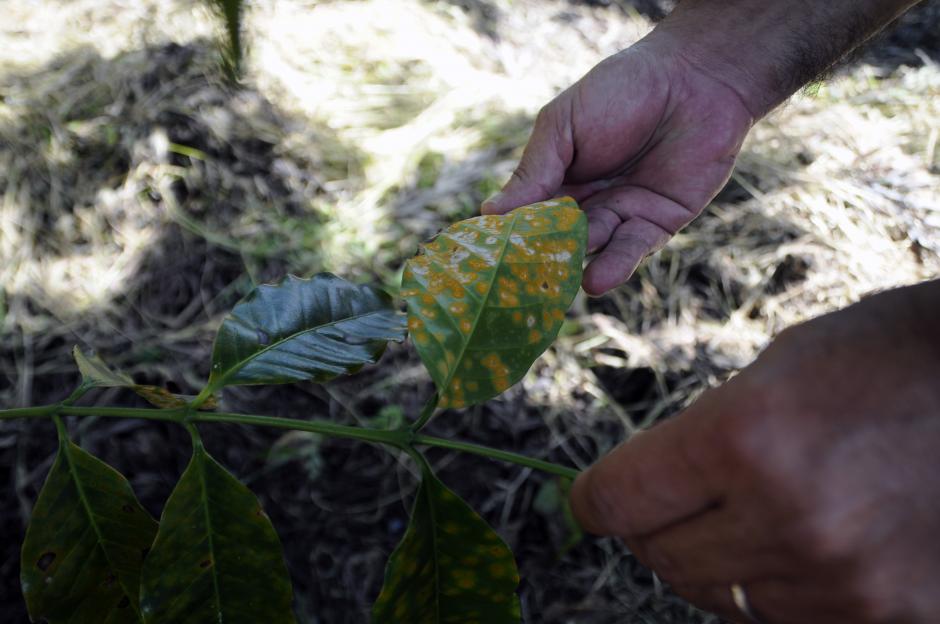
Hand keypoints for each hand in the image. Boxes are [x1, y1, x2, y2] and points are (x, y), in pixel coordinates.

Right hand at [481, 38, 752, 294]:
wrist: (695, 78)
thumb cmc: (623, 90)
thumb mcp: (564, 125)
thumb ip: (534, 171)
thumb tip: (490, 213)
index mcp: (558, 178)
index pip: (527, 215)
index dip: (511, 235)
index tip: (490, 257)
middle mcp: (586, 203)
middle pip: (557, 239)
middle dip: (542, 258)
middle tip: (521, 282)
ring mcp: (622, 215)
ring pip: (594, 250)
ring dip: (577, 268)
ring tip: (561, 284)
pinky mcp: (658, 224)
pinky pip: (633, 249)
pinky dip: (616, 266)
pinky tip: (595, 281)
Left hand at [569, 280, 939, 622]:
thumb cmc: (883, 357)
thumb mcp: (775, 372)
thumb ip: (703, 442)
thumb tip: (649, 496)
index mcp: (744, 437)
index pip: (616, 500)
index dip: (595, 499)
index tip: (593, 500)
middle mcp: (787, 519)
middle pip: (660, 557)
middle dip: (653, 529)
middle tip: (671, 505)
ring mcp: (844, 581)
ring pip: (720, 598)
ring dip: (717, 561)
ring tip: (749, 516)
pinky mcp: (895, 617)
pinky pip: (790, 621)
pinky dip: (776, 590)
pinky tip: (801, 546)